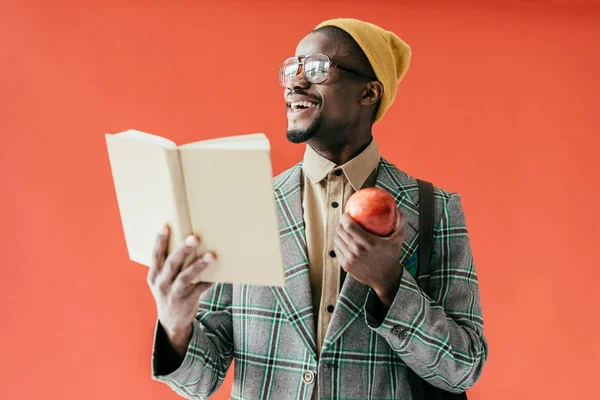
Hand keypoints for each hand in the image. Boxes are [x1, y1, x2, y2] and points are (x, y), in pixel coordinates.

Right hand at [147, 225, 215, 355]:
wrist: (171, 321)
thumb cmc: (169, 290)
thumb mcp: (162, 279)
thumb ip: (168, 263)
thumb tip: (187, 241)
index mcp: (154, 275)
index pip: (156, 255)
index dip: (160, 241)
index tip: (165, 226)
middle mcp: (162, 283)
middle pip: (172, 264)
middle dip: (183, 250)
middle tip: (194, 237)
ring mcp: (174, 293)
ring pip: (186, 277)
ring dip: (199, 265)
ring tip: (211, 255)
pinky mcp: (187, 301)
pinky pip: (200, 288)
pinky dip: (209, 280)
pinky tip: (219, 273)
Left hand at [334, 211, 404, 306]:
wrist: (385, 278)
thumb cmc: (391, 256)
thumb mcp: (398, 239)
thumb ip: (399, 222)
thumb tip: (397, 208)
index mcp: (369, 243)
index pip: (349, 226)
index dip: (344, 217)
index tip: (347, 213)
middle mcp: (357, 251)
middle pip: (340, 231)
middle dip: (340, 223)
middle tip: (345, 220)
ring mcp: (350, 259)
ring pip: (336, 239)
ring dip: (338, 232)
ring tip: (343, 229)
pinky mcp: (345, 265)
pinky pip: (337, 249)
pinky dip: (339, 243)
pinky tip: (343, 240)